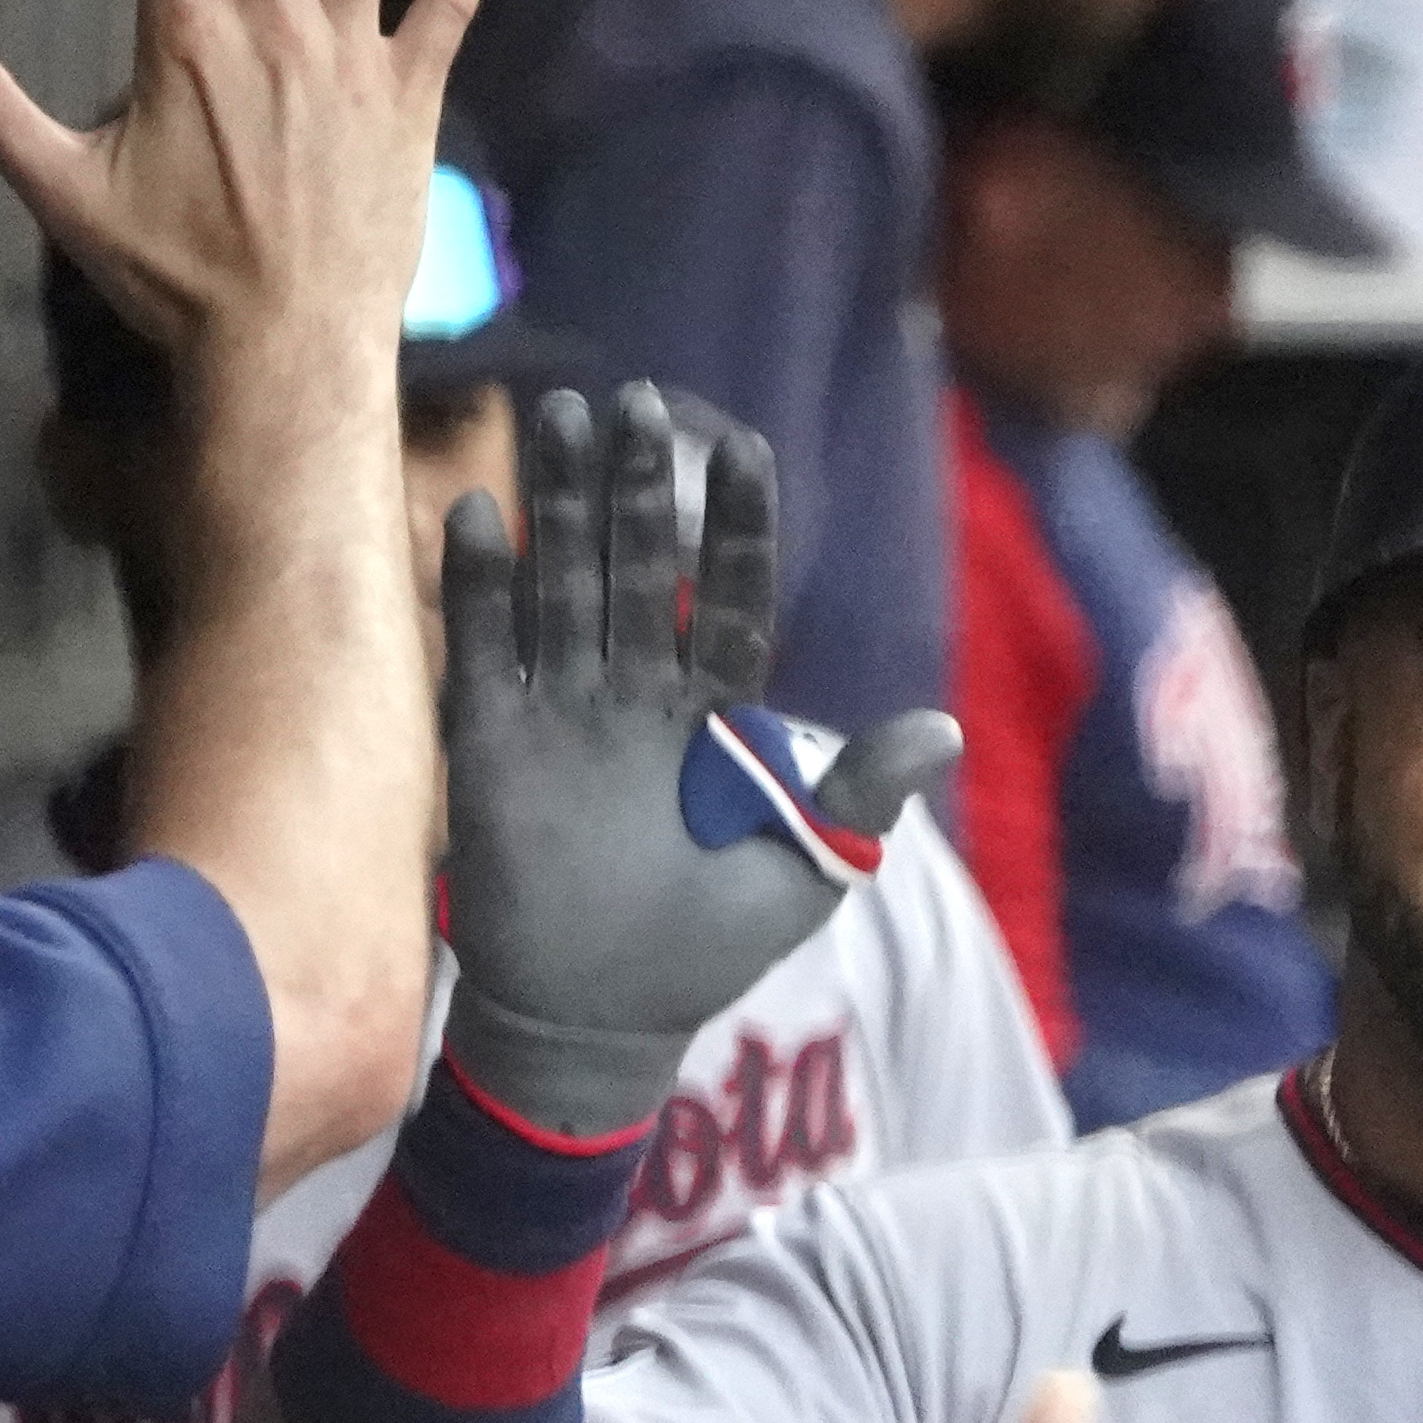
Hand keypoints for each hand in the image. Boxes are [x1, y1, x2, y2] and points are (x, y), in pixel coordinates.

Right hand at [434, 384, 959, 1134]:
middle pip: (636, 569)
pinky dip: (478, 584)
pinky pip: (482, 647)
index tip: (744, 450)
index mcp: (712, 716)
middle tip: (634, 401)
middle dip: (634, 488)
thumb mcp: (801, 876)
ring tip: (557, 414)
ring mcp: (560, 711)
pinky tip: (476, 513)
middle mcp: (635, 695)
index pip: (731, 599)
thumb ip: (859, 799)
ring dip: (557, 504)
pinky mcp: (489, 742)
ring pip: (561, 585)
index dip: (737, 529)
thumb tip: (946, 730)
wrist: (594, 1020)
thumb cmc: (704, 950)